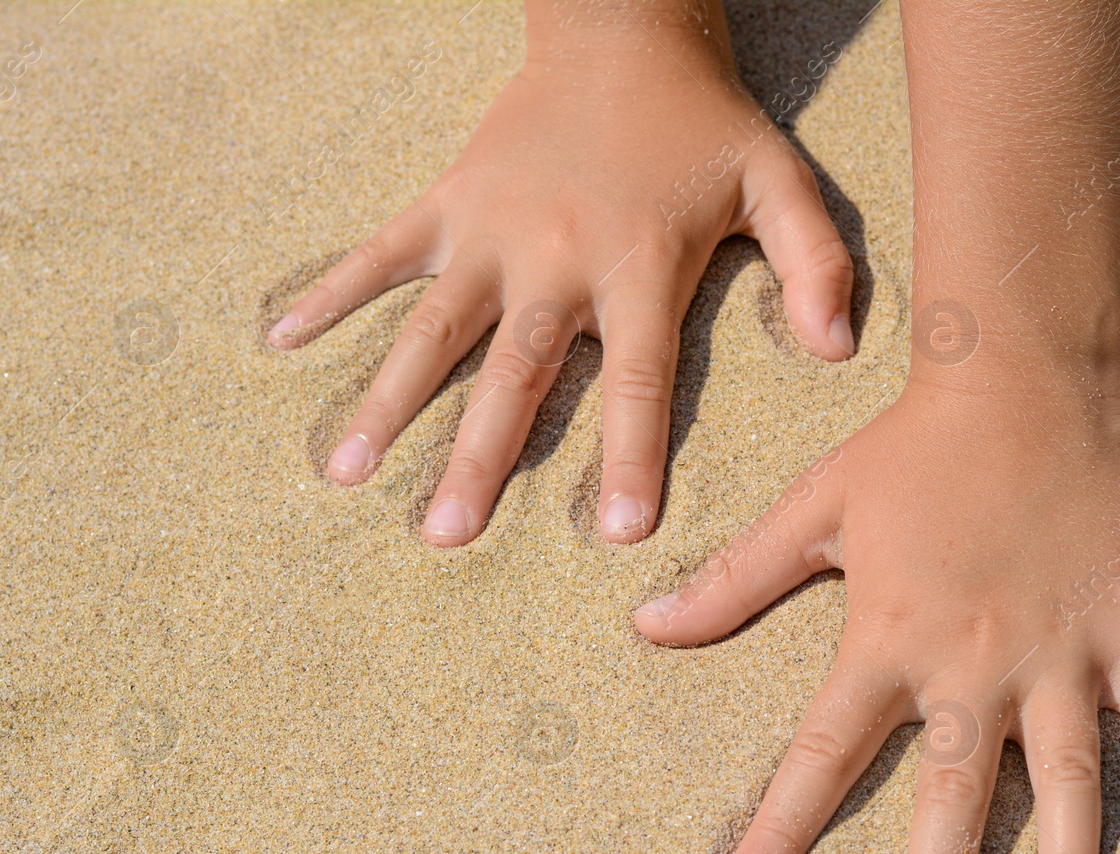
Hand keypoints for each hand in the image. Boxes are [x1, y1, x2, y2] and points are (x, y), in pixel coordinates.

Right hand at [268, 38, 853, 544]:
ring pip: (434, 327)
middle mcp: (556, 256)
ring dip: (390, 398)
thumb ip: (816, 262)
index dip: (632, 453)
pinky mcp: (449, 200)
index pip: (638, 377)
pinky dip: (333, 293)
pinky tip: (281, 340)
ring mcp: (492, 229)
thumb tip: (837, 349)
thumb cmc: (705, 122)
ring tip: (348, 470)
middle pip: (515, 371)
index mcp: (640, 263)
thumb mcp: (779, 179)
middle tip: (446, 537)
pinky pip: (382, 254)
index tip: (620, 532)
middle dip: (481, 456)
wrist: (622, 30)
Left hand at [632, 381, 1119, 853]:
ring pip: (1065, 771)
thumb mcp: (810, 510)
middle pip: (949, 790)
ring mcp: (1059, 648)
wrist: (1021, 378)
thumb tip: (645, 622)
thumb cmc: (909, 447)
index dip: (781, 822)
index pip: (823, 749)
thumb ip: (733, 580)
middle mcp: (972, 660)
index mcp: (888, 636)